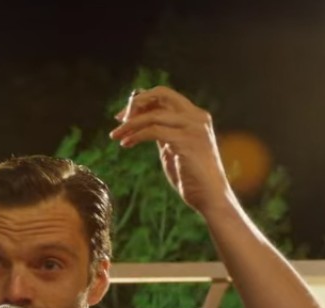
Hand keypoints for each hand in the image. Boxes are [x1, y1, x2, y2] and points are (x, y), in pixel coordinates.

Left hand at [110, 86, 232, 214]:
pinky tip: (126, 144)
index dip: (142, 101)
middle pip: (161, 94)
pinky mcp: (186, 142)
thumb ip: (162, 130)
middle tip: (118, 119)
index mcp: (195, 115)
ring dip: (130, 124)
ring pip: (153, 115)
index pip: (164, 95)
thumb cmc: (190, 175)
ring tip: (115, 136)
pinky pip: (154, 131)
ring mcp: (193, 128)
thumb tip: (141, 119)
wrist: (209, 196)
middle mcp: (196, 117)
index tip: (123, 116)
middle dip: (136, 104)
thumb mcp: (173, 146)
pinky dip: (136, 136)